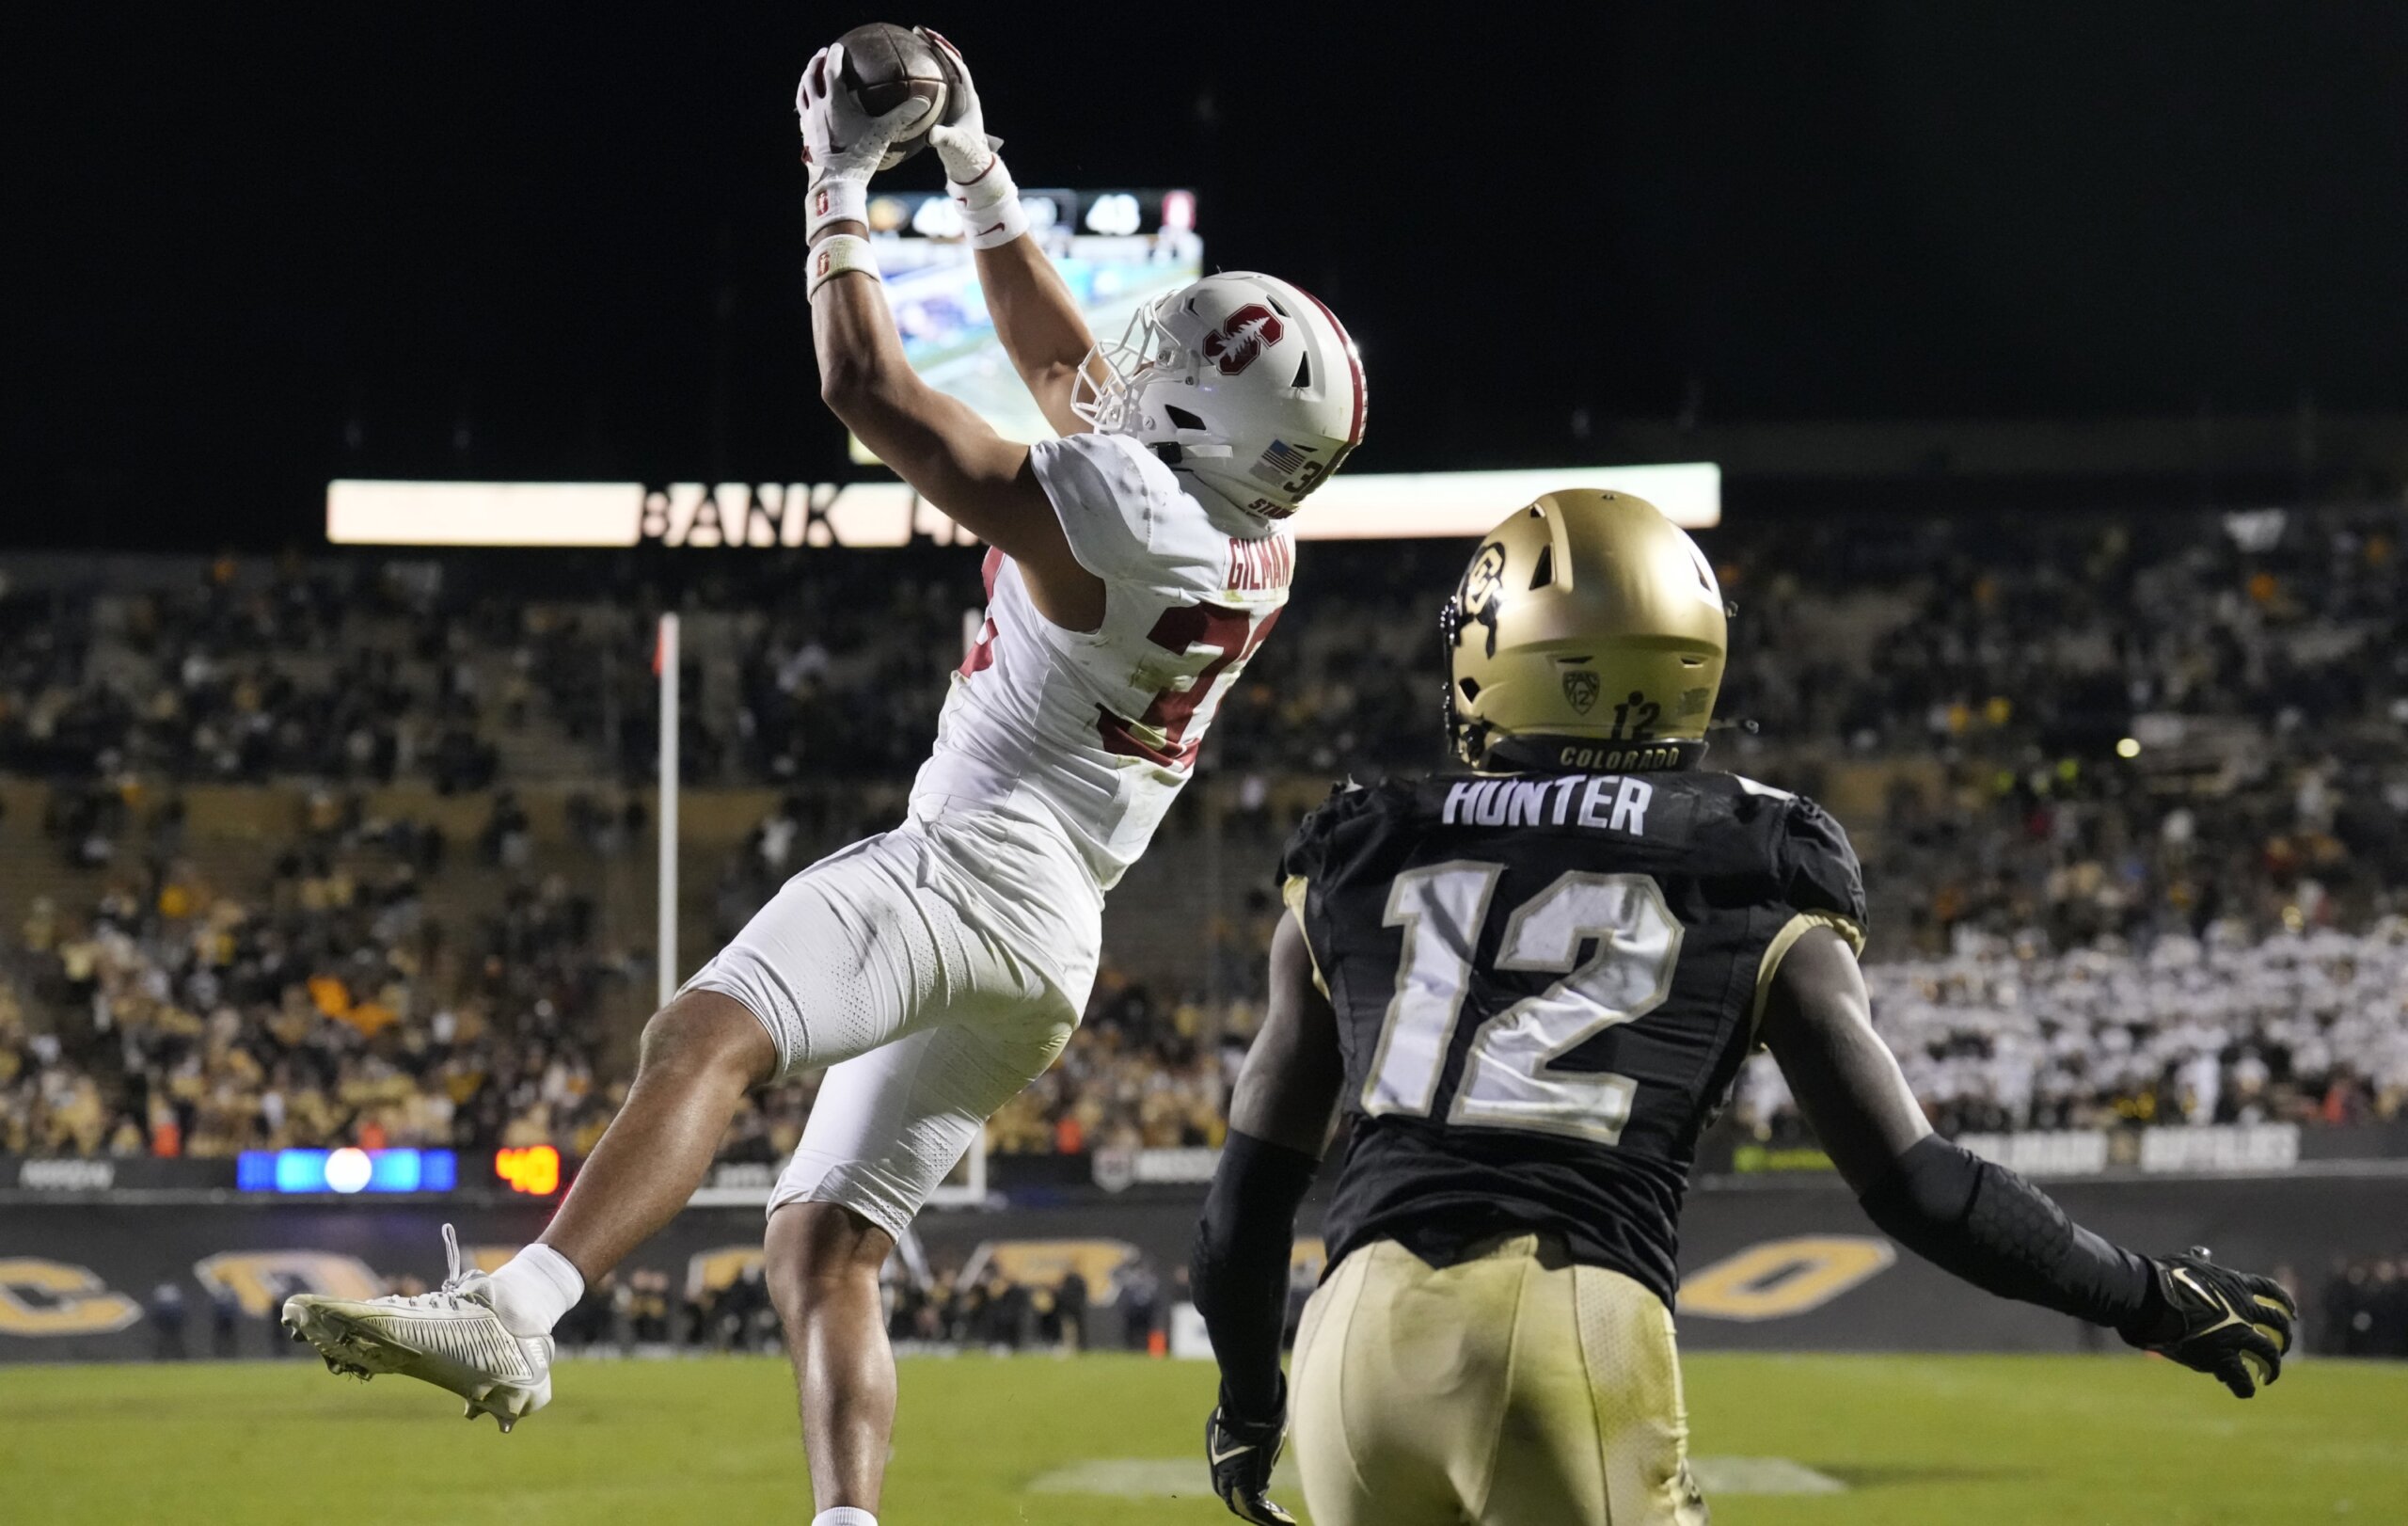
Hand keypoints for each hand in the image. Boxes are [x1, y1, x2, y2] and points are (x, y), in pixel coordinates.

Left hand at [795, 42, 933, 187]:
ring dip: (806, 81)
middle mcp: (816, 109)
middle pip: (810, 77)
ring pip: (802, 94)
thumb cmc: (858, 157)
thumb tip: (923, 102)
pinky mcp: (805, 138)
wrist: (834, 184)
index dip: (834, 55)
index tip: (838, 47)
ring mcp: (808, 124)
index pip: (831, 70)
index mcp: (833, 102)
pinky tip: (813, 110)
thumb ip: (902, 116)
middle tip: (822, 55)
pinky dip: (807, 105)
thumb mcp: (883, 134)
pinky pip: (803, 114)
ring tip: (811, 76)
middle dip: (815, 63)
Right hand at [915, 27, 999, 184]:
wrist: (971, 169)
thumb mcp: (953, 146)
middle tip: (917, 32)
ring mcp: (956, 101)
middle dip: (935, 46)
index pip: (958, 67)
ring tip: (913, 43)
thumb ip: (943, 139)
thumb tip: (932, 135)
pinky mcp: (948, 108)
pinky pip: (936, 85)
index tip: (928, 38)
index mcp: (969, 98)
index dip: (944, 51)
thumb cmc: (965, 157)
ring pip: (943, 71)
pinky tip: (908, 71)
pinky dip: (925, 74)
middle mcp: (965, 96)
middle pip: (950, 62)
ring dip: (930, 57)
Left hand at [1206, 1400, 1295, 1525]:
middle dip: (1251, 1509)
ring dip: (1265, 1518)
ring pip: (1243, 1507)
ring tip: (1286, 1523)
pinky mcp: (1244, 1484)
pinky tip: (1288, 1522)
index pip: (1226, 1481)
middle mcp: (1220, 1467)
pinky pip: (1256, 1509)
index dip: (1240, 1490)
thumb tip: (1266, 1418)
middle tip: (1273, 1513)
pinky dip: (1273, 1518)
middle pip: (1232, 1498)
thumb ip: (1253, 1424)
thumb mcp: (1248, 1413)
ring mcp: (1230, 1476)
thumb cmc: (1253, 1402)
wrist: (1251, 1404)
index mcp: (1218, 1451)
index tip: (1262, 1493)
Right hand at [2119, 1247, 2296, 1397]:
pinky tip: (2245, 1391)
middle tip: (2282, 1348)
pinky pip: (2241, 1377)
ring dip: (2272, 1366)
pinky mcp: (2223, 1357)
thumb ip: (2200, 1260)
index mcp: (2235, 1285)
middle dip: (2285, 1338)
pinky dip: (2245, 1386)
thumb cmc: (2163, 1277)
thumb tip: (2204, 1252)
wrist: (2151, 1299)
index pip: (2271, 1291)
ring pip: (2267, 1353)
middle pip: (2278, 1325)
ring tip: (2269, 1375)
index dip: (2285, 1302)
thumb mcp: (2187, 1262)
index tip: (2292, 1313)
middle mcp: (2244, 1310)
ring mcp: (2237, 1334)